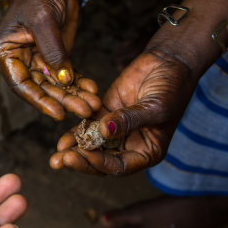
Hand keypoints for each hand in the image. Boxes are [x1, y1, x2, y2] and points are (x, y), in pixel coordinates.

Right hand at [0, 0, 100, 119]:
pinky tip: (91, 91)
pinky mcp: (55, 58)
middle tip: (84, 110)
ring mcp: (38, 61)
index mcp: (6, 53)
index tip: (58, 113)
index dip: (39, 101)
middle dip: (63, 100)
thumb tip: (63, 80)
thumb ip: (52, 50)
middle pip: (41, 88)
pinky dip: (79, 84)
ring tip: (92, 105)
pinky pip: (67, 76)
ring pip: (56, 86)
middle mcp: (20, 61)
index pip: (21, 84)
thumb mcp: (44, 19)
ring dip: (74, 96)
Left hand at [50, 50, 198, 175]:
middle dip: (81, 162)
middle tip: (61, 161)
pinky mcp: (104, 115)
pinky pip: (87, 128)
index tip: (85, 154)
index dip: (101, 163)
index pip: (120, 166)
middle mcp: (129, 146)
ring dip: (74, 152)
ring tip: (55, 158)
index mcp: (146, 152)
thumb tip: (105, 132)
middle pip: (101, 161)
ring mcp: (115, 132)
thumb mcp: (156, 107)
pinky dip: (74, 134)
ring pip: (91, 147)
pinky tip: (61, 140)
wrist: (169, 62)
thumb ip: (130, 120)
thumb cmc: (172, 87)